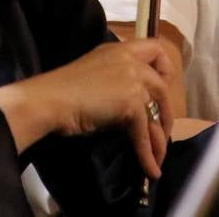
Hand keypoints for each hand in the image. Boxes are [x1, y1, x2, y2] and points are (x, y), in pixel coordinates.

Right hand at [0, 39, 176, 179]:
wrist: (51, 99)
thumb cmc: (63, 88)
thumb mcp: (96, 74)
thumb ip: (116, 80)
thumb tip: (130, 106)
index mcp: (119, 50)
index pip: (156, 49)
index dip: (164, 69)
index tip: (161, 87)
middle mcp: (130, 60)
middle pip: (163, 86)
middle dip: (167, 112)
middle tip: (161, 132)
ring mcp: (132, 80)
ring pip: (158, 112)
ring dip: (159, 140)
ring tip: (157, 158)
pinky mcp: (131, 102)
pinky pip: (145, 133)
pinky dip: (148, 154)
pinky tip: (150, 170)